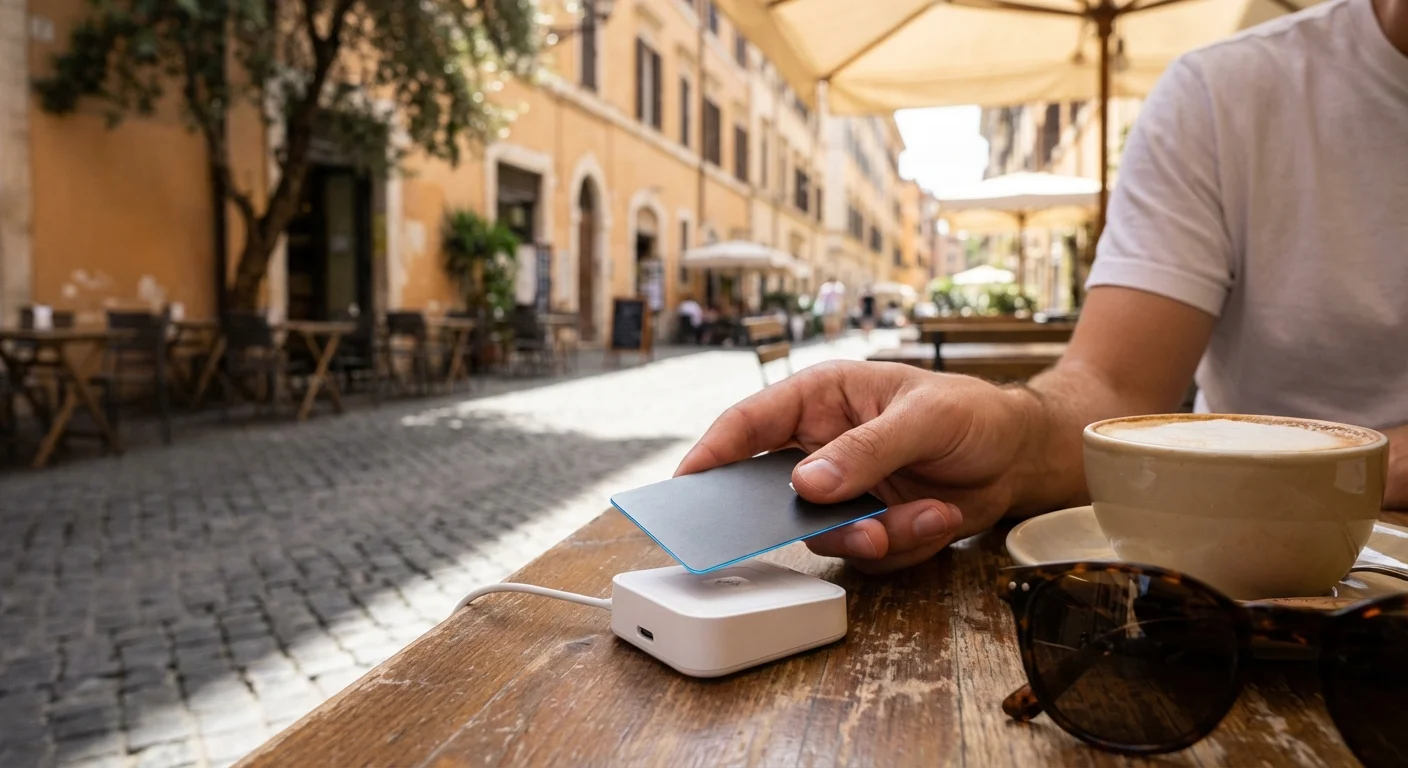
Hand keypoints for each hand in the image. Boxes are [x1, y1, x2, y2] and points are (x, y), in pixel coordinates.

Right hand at [676, 361, 1035, 573]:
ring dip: (879, 534)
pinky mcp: (868, 526)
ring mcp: (843, 492)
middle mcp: (821, 448)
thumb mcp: (923, 418)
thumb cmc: (971, 413)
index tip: (684, 487)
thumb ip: (865, 450)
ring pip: (825, 534)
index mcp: (821, 399)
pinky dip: (908, 543)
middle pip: (775, 494)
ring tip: (931, 514)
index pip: (749, 424)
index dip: (711, 454)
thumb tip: (807, 484)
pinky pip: (866, 555)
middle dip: (815, 519)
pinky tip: (943, 515)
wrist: (1020, 456)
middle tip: (858, 529)